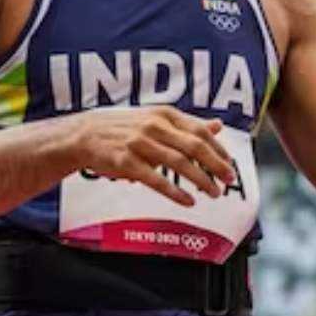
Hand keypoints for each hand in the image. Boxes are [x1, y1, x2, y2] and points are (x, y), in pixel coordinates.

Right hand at [64, 106, 236, 206]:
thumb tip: (217, 126)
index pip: (200, 131)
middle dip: (216, 165)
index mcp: (164, 114)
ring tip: (214, 193)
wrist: (84, 135)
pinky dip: (175, 192)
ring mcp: (140, 144)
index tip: (230, 164)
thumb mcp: (156, 119)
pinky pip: (156, 180)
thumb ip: (187, 124)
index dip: (219, 149)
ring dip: (201, 180)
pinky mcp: (127, 163)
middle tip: (229, 180)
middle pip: (194, 146)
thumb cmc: (123, 128)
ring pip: (179, 163)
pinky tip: (188, 201)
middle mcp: (154, 126)